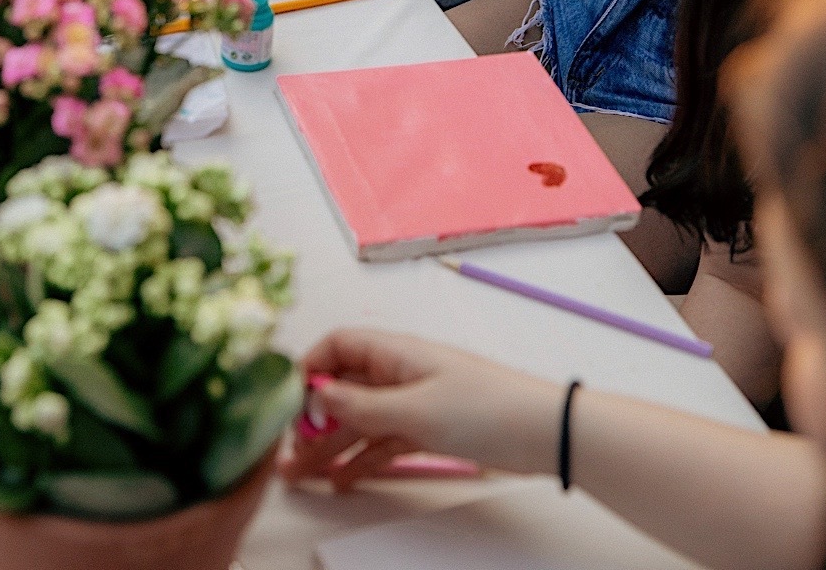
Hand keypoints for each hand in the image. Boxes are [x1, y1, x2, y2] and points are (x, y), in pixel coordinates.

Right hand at [279, 330, 562, 489]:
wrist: (540, 431)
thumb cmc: (485, 407)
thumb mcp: (414, 409)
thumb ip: (362, 405)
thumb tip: (318, 393)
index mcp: (395, 352)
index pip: (338, 346)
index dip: (310, 368)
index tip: (286, 401)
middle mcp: (399, 372)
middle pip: (344, 388)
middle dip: (312, 417)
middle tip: (288, 451)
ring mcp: (413, 400)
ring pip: (360, 419)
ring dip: (330, 444)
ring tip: (300, 474)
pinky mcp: (428, 427)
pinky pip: (383, 440)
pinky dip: (361, 457)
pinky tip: (341, 479)